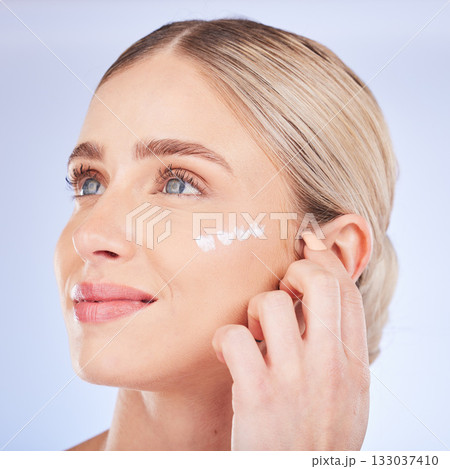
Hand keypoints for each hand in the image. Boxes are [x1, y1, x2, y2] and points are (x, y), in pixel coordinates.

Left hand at [212, 231, 369, 449]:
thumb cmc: (316, 438)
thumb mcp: (347, 395)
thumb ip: (340, 350)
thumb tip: (322, 304)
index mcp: (354, 364)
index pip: (347, 291)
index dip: (326, 258)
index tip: (308, 243)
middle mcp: (330, 366)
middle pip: (319, 283)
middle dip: (296, 271)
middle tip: (282, 287)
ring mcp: (295, 379)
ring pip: (271, 303)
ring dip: (254, 311)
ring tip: (252, 332)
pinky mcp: (257, 395)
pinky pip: (234, 337)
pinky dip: (223, 339)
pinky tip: (225, 355)